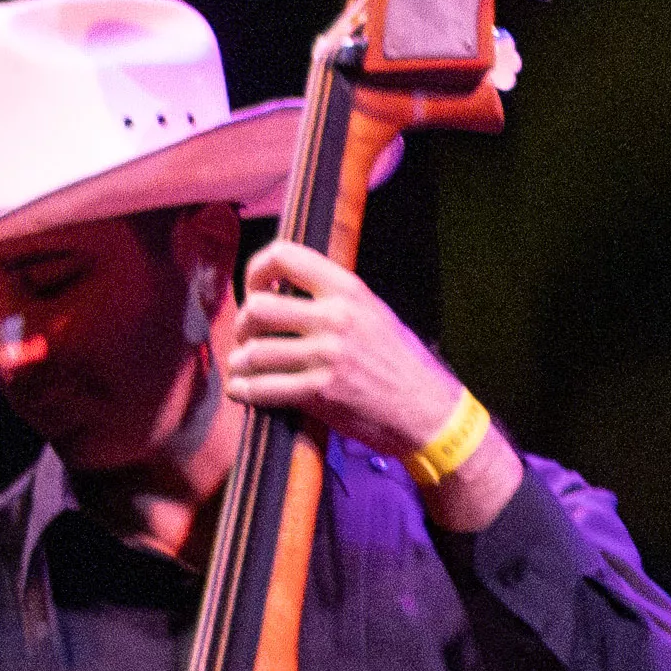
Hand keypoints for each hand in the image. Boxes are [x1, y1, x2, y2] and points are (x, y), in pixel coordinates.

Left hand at [231, 239, 514, 523]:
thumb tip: (288, 292)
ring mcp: (326, 357)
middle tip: (248, 338)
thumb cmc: (404, 365)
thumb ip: (335, 299)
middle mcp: (336, 319)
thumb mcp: (375, 314)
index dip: (255, 271)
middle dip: (243, 326)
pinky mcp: (320, 394)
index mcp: (349, 291)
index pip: (283, 256)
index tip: (254, 289)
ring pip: (254, 352)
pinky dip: (245, 391)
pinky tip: (245, 391)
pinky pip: (262, 389)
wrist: (430, 413)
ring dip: (240, 363)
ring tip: (244, 368)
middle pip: (258, 308)